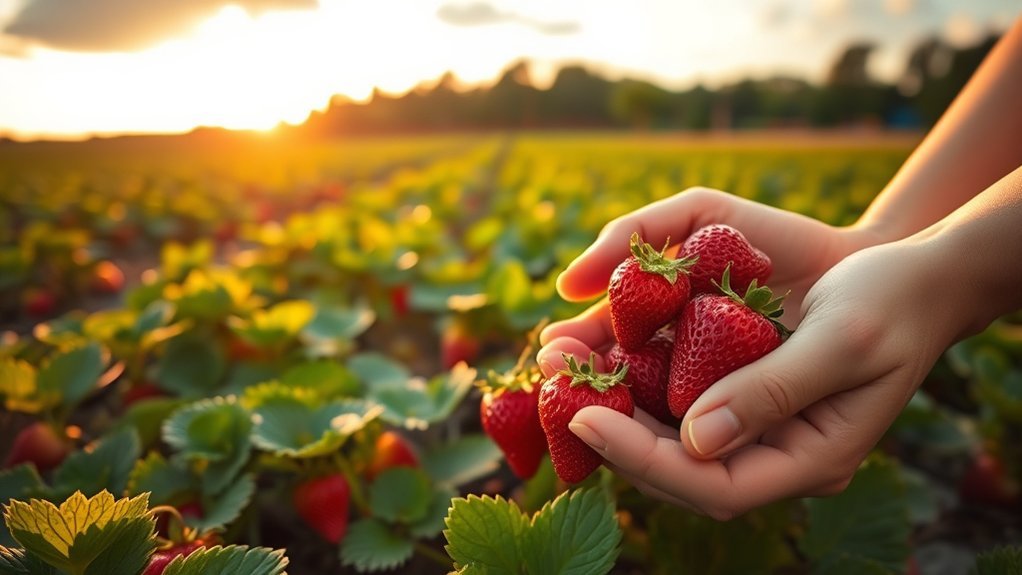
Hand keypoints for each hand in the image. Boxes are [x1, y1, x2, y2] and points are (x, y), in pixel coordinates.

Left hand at [537, 189, 959, 518]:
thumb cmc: (891, 304)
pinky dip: (638, 376)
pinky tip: (599, 345)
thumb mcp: (842, 341)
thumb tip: (695, 439)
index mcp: (812, 460)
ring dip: (613, 399)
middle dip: (611, 428)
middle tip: (551, 386)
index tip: (582, 421)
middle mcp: (777, 455)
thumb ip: (773, 392)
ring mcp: (759, 427)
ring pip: (670, 433)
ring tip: (557, 362)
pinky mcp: (743, 392)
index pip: (712, 485)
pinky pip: (680, 398)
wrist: (915, 277)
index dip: (642, 459)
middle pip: (678, 466)